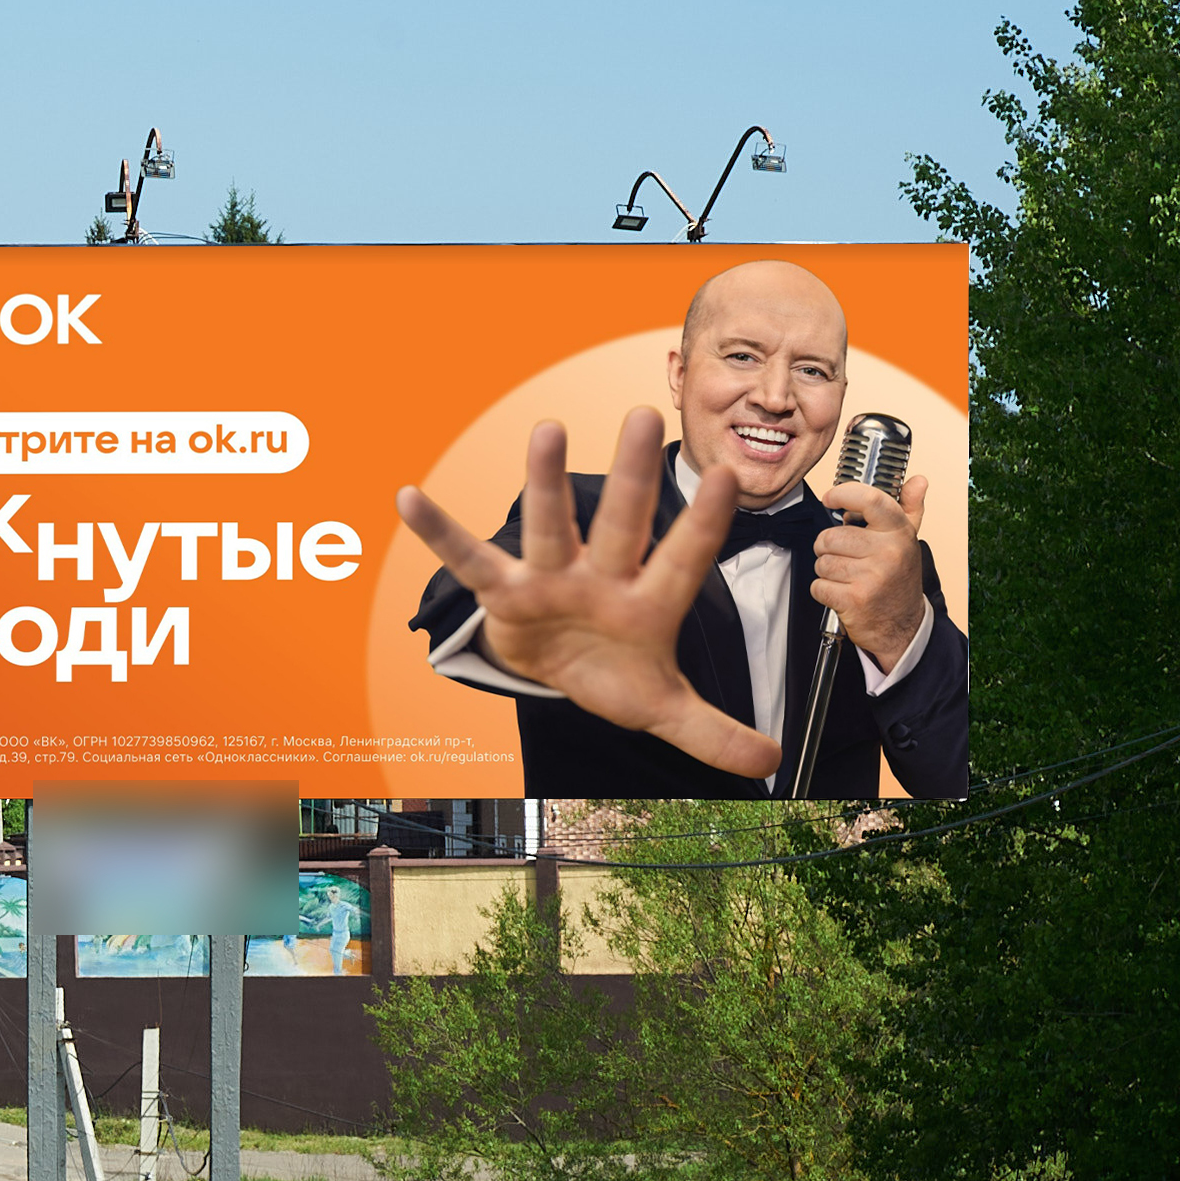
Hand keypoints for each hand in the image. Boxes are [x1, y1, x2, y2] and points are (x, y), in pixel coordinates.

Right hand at [399, 408, 783, 777]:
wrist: (558, 669)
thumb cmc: (614, 672)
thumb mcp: (661, 707)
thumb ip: (712, 731)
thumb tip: (770, 763)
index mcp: (648, 603)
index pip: (683, 559)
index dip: (704, 523)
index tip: (730, 476)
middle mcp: (603, 578)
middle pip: (620, 525)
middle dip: (631, 477)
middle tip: (643, 417)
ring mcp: (552, 579)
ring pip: (551, 526)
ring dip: (546, 481)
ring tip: (548, 429)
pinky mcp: (505, 591)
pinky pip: (469, 560)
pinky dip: (439, 531)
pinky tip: (410, 498)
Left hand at [810, 467, 932, 668]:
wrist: (903, 625)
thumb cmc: (898, 578)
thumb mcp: (906, 540)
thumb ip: (910, 508)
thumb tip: (918, 480)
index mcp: (899, 532)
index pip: (869, 499)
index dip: (843, 494)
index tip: (830, 498)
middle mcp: (888, 552)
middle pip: (830, 536)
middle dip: (828, 547)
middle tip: (845, 557)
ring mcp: (871, 576)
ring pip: (821, 561)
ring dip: (827, 571)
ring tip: (848, 576)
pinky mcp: (854, 599)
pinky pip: (818, 585)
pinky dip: (824, 591)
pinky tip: (842, 592)